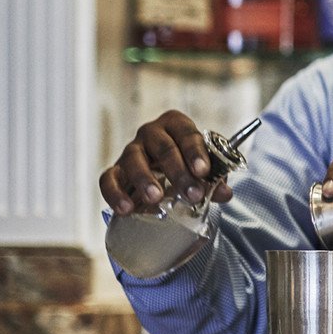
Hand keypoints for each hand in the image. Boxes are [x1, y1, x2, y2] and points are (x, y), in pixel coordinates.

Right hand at [100, 110, 227, 215]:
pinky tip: (126, 208)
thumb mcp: (204, 166)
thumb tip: (224, 193)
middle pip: (163, 148)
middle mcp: (151, 133)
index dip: (196, 152)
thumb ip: (215, 177)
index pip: (187, 134)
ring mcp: (131, 150)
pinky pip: (108, 179)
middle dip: (179, 173)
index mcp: (176, 125)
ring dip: (145, 180)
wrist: (164, 171)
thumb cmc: (187, 163)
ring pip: (134, 160)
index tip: (204, 171)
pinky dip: (115, 194)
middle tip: (192, 194)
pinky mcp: (115, 169)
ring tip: (156, 198)